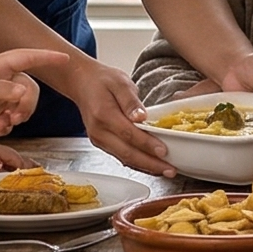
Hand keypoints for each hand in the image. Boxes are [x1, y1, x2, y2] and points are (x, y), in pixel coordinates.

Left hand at [0, 50, 67, 137]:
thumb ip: (1, 90)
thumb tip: (23, 92)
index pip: (26, 57)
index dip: (46, 57)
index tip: (64, 58)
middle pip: (28, 87)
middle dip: (26, 104)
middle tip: (16, 117)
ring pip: (20, 104)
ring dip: (16, 117)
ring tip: (2, 126)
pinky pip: (10, 116)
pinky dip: (8, 124)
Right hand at [56, 57, 173, 176]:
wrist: (82, 84)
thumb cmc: (102, 81)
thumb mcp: (120, 82)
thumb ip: (131, 101)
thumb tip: (141, 117)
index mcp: (103, 114)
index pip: (128, 133)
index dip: (146, 144)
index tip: (163, 151)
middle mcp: (99, 131)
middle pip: (126, 152)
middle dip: (150, 163)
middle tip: (170, 169)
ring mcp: (99, 140)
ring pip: (124, 159)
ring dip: (146, 167)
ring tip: (165, 170)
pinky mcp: (101, 144)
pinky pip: (121, 157)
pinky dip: (137, 163)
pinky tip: (151, 166)